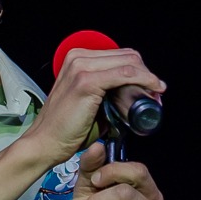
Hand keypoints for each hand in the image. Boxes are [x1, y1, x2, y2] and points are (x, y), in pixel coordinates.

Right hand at [26, 43, 166, 169]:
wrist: (44, 144)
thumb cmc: (64, 129)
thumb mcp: (88, 102)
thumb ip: (106, 93)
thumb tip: (129, 96)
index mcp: (77, 59)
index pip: (119, 55)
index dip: (140, 69)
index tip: (150, 86)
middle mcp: (78, 58)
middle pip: (127, 55)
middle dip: (146, 73)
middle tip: (156, 92)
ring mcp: (81, 67)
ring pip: (129, 62)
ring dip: (148, 77)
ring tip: (156, 94)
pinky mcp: (87, 82)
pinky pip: (125, 74)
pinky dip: (144, 80)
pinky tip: (153, 89)